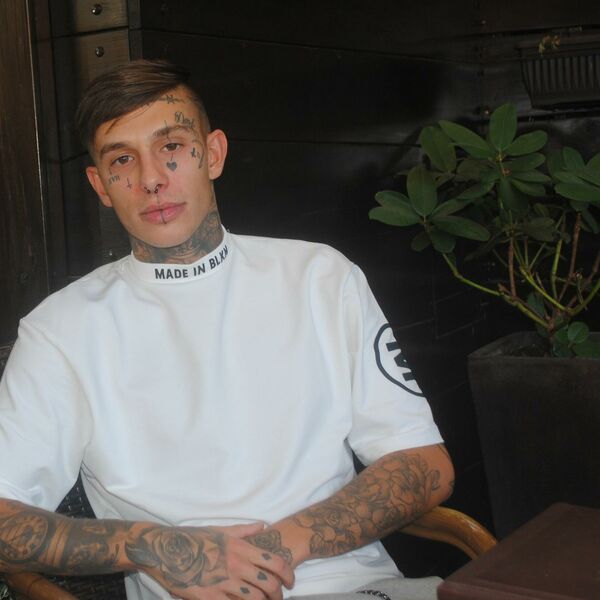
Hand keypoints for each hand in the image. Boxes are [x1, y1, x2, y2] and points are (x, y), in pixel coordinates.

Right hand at [126, 522, 293, 599]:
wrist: (166, 550)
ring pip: (254, 599)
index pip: (275, 562)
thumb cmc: (194, 539)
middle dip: (278, 594)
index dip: (288, 574)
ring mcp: (223, 582)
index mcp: (240, 547)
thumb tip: (262, 526)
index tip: (290, 581)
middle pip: (268, 584)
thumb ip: (244, 531)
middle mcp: (235, 565)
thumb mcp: (220, 530)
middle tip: (278, 597)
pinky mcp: (209, 597)